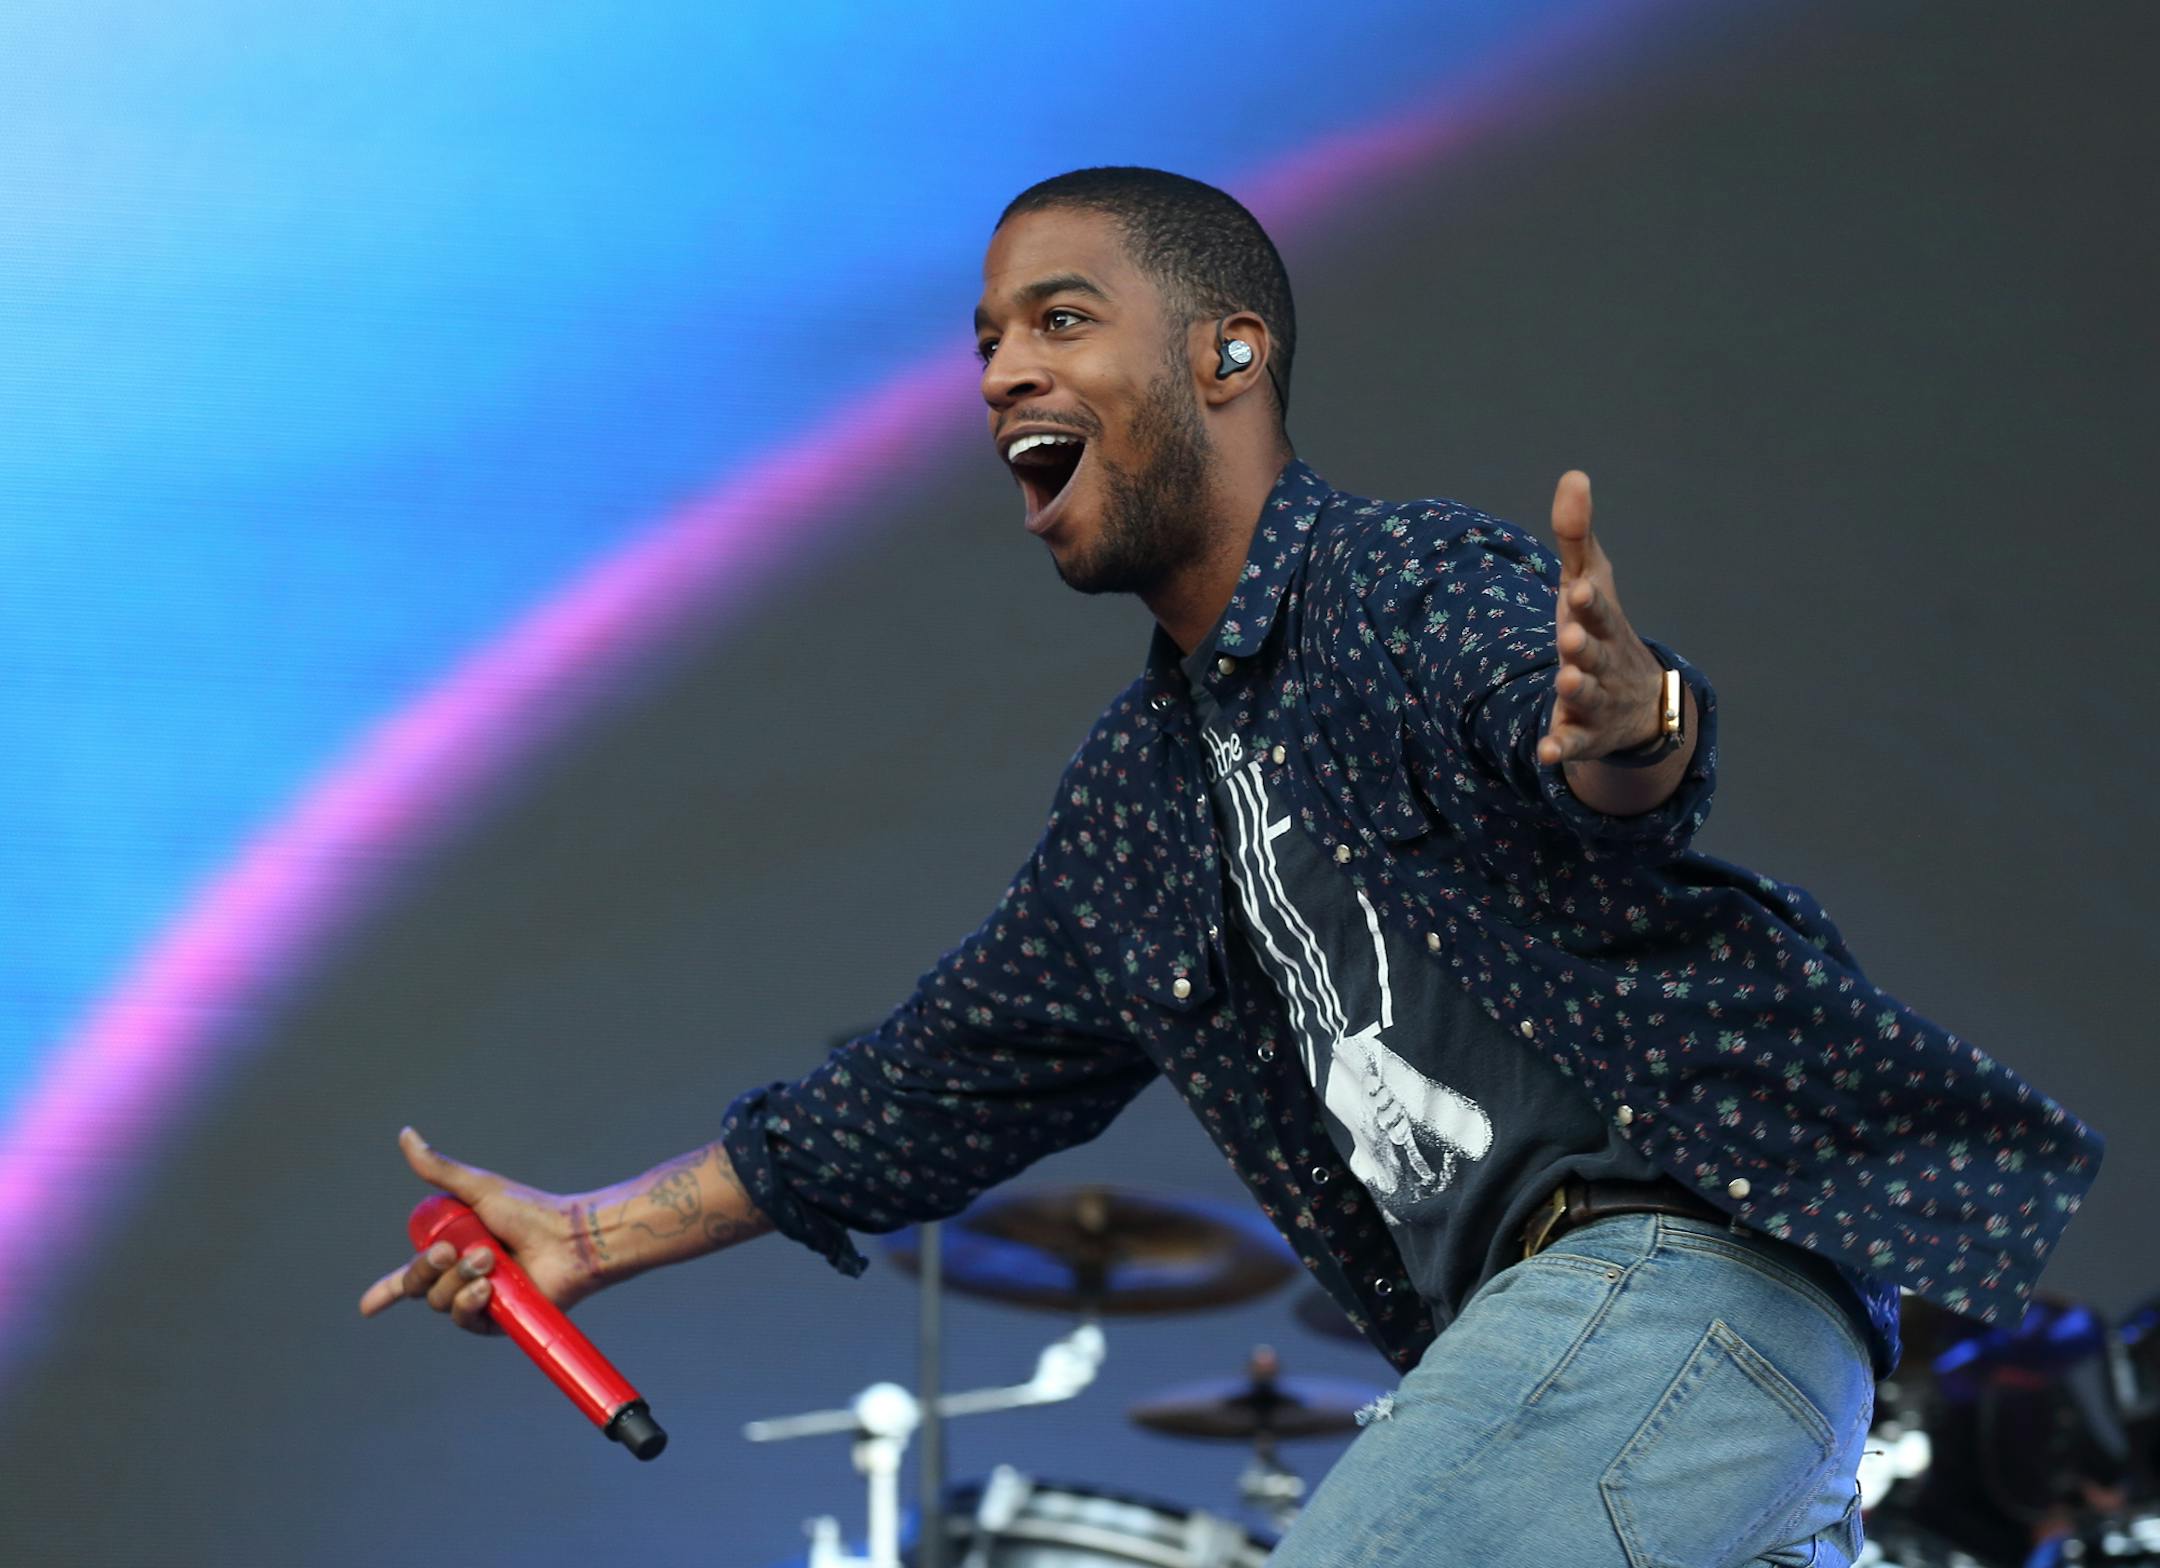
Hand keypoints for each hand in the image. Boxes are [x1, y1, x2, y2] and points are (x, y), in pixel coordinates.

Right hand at [356, 1127, 597, 1334]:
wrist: (567, 1239)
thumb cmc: (529, 1211)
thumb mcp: (478, 1189)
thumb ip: (439, 1170)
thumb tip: (406, 1135)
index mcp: (453, 1251)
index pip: (410, 1277)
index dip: (386, 1292)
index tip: (366, 1308)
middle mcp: (461, 1278)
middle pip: (419, 1285)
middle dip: (429, 1267)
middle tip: (454, 1249)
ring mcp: (478, 1301)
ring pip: (440, 1301)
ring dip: (459, 1278)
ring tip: (490, 1259)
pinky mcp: (496, 1321)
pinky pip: (465, 1319)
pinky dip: (470, 1303)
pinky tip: (488, 1289)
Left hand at [1536, 470, 1665, 765]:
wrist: (1639, 703)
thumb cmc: (1601, 628)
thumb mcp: (1588, 582)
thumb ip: (1575, 536)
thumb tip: (1573, 476)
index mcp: (1601, 622)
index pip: (1597, 608)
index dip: (1588, 601)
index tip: (1578, 588)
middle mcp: (1603, 660)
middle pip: (1595, 653)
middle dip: (1584, 646)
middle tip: (1569, 638)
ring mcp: (1597, 699)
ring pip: (1588, 696)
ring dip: (1577, 689)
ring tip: (1565, 681)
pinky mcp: (1584, 734)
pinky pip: (1574, 743)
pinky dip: (1562, 746)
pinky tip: (1546, 752)